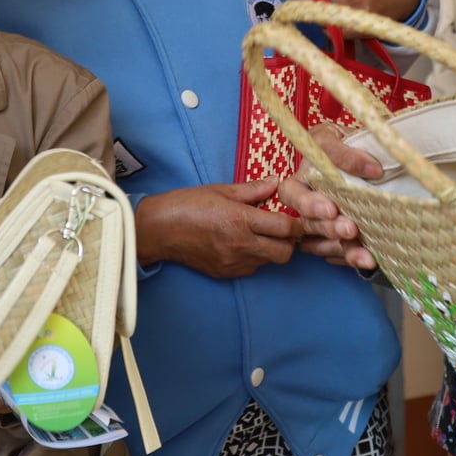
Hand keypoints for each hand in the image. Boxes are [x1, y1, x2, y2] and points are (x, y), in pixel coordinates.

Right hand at [134, 180, 305, 277]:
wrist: (159, 230)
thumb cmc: (188, 204)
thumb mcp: (221, 190)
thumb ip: (253, 190)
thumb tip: (276, 183)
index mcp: (242, 220)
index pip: (285, 228)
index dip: (297, 223)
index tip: (296, 218)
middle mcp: (241, 244)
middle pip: (284, 253)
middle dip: (289, 242)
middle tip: (282, 230)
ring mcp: (233, 262)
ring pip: (268, 262)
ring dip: (271, 250)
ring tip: (260, 235)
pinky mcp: (225, 273)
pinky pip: (251, 269)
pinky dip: (254, 258)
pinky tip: (243, 245)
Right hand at [278, 124, 382, 269]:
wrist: (358, 154)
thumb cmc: (339, 143)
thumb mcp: (335, 138)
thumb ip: (348, 153)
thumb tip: (372, 169)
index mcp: (301, 180)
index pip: (292, 195)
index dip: (308, 204)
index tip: (330, 209)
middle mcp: (307, 206)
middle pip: (309, 223)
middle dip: (330, 229)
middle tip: (351, 229)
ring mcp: (320, 225)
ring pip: (323, 244)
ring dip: (343, 249)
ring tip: (364, 255)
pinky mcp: (335, 239)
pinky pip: (338, 254)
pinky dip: (352, 258)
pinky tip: (367, 259)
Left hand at [281, 0, 422, 22]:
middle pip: (313, 2)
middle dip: (304, 2)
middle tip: (300, 2)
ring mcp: (356, 14)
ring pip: (321, 20)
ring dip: (316, 16)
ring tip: (324, 8)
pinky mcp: (361, 30)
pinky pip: (333, 33)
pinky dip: (329, 27)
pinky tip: (336, 19)